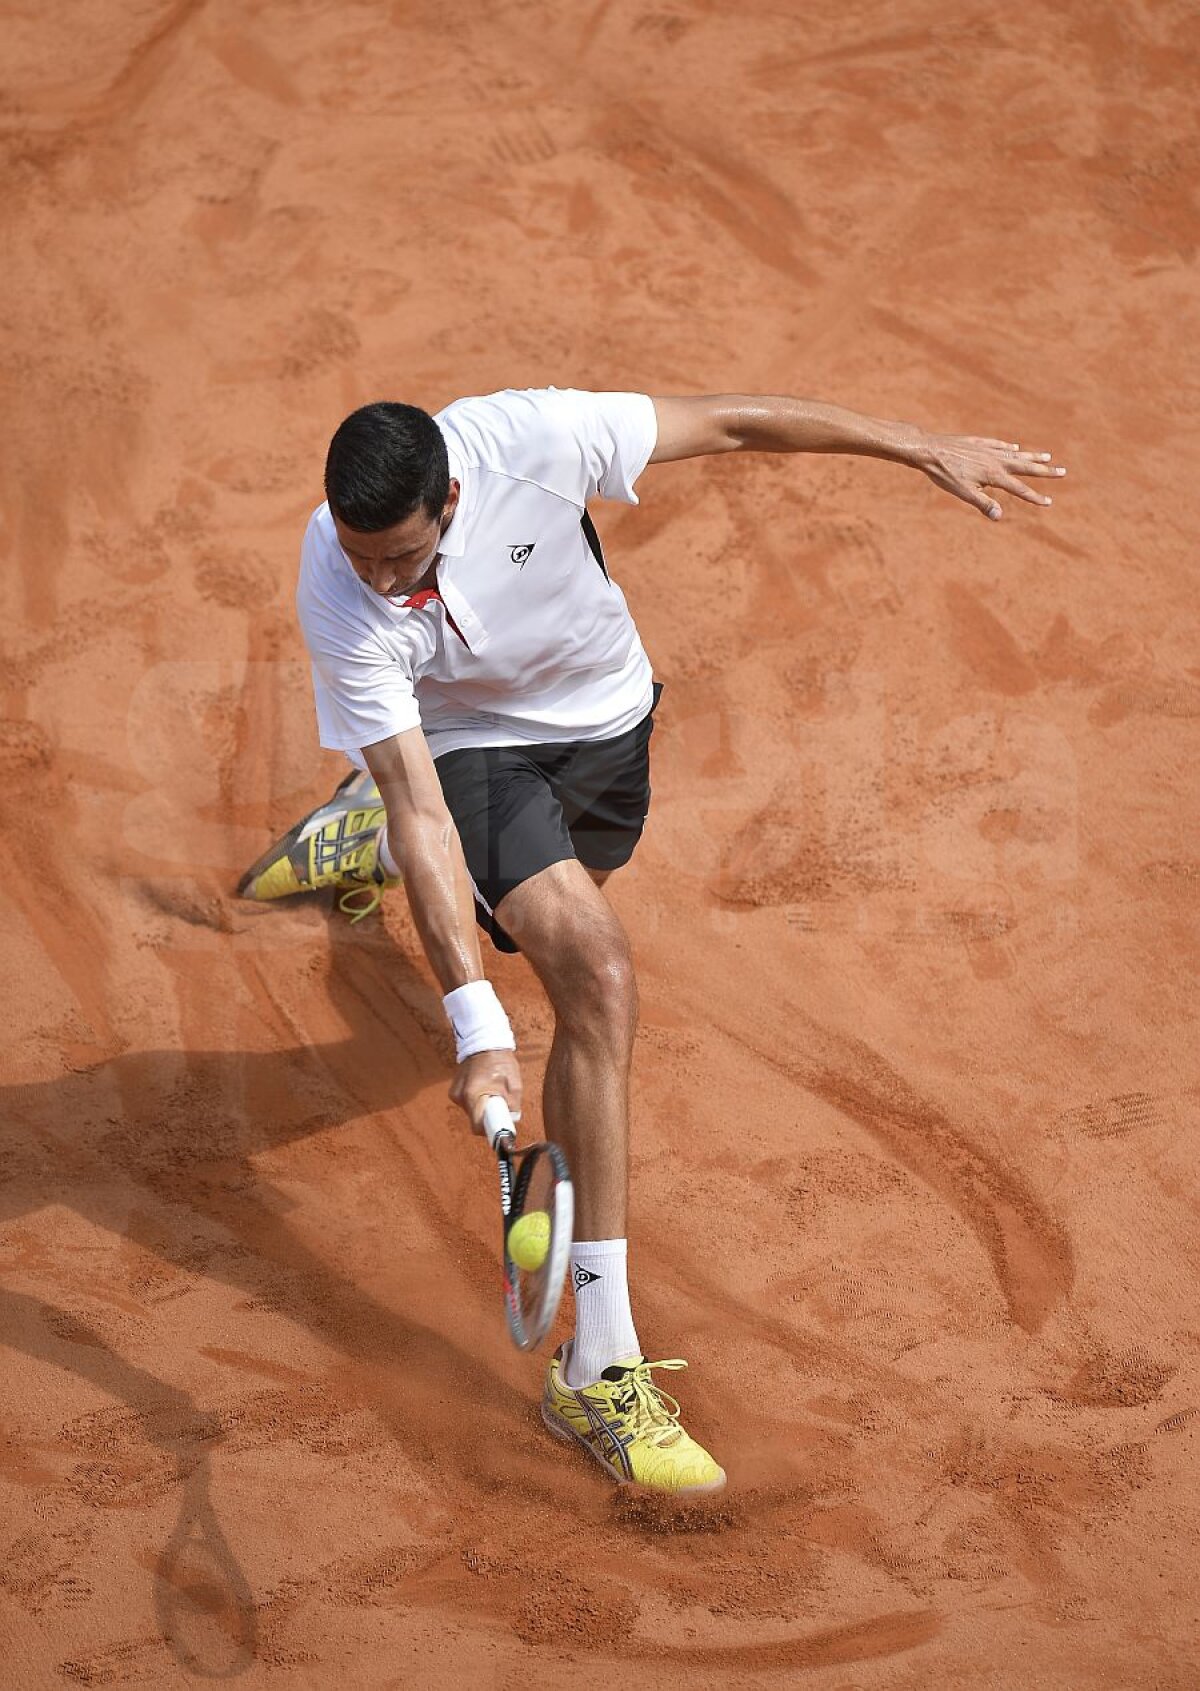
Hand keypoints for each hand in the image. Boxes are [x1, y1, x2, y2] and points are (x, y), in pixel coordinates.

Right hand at [449, 1048, 522, 1136]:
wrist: (483, 1041)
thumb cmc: (500, 1060)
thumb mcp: (514, 1083)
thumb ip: (514, 1105)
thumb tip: (512, 1119)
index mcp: (473, 1094)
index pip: (478, 1126)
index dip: (491, 1131)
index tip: (500, 1128)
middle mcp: (460, 1096)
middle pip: (476, 1119)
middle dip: (490, 1116)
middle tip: (501, 1105)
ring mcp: (455, 1094)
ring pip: (472, 1112)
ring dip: (484, 1107)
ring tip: (493, 1091)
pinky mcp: (454, 1091)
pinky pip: (468, 1103)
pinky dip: (478, 1101)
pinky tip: (484, 1087)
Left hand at [909, 430, 1066, 520]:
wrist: (930, 450)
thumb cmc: (945, 475)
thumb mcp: (963, 493)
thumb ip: (983, 503)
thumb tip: (999, 516)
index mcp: (994, 475)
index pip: (1020, 489)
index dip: (1035, 497)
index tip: (1049, 502)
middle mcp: (996, 460)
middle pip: (1026, 467)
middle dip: (1045, 471)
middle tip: (1063, 472)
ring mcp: (989, 449)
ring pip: (1016, 454)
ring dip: (1033, 457)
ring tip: (1047, 457)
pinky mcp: (979, 442)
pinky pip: (1000, 445)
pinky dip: (1010, 448)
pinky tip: (1015, 447)